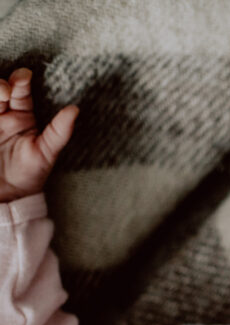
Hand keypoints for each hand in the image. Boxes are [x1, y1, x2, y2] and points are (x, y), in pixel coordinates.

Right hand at [0, 68, 77, 202]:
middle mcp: (1, 115)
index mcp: (21, 116)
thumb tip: (75, 110)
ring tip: (0, 98)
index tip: (24, 77)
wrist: (6, 196)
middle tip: (6, 93)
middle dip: (1, 85)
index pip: (20, 92)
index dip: (21, 81)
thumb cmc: (29, 175)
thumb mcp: (46, 153)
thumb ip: (59, 132)